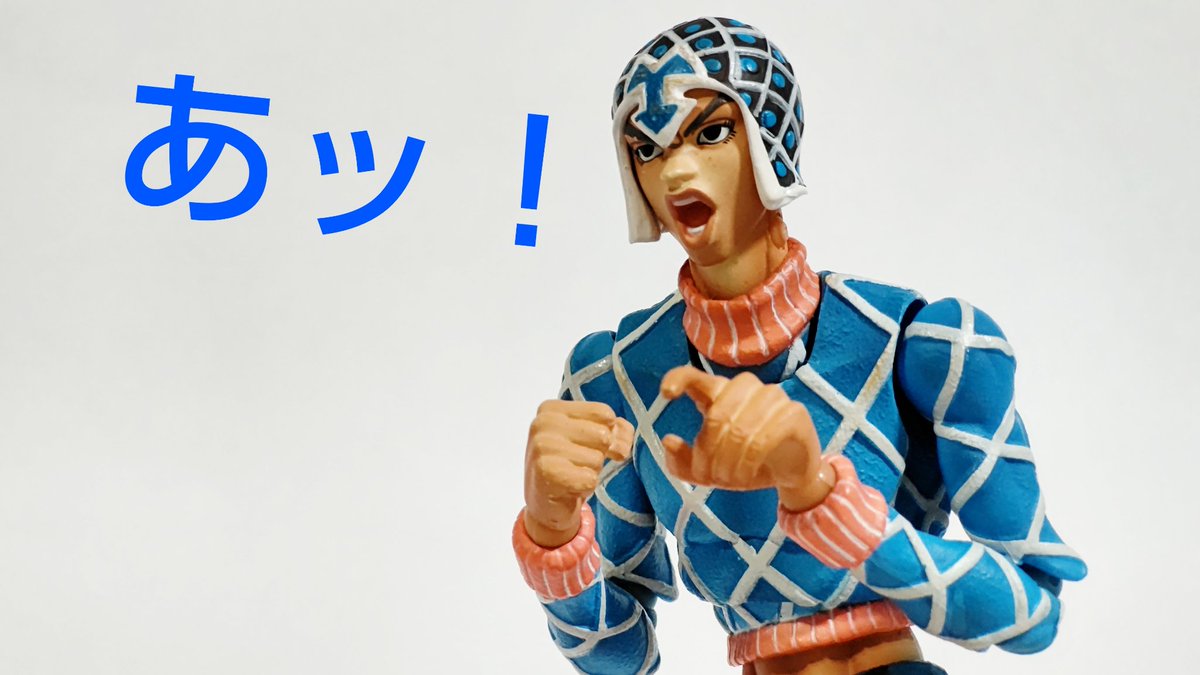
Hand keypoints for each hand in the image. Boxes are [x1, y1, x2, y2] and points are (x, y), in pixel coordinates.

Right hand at [524, 400, 634, 547]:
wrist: (546, 505)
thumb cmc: (570, 466)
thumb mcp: (592, 440)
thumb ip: (615, 430)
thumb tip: (624, 441)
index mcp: (552, 409)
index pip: (604, 413)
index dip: (610, 434)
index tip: (592, 446)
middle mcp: (543, 423)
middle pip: (603, 435)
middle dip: (599, 454)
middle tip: (578, 464)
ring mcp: (542, 447)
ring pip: (597, 458)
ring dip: (591, 472)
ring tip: (572, 475)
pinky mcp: (546, 472)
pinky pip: (590, 479)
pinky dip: (585, 488)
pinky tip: (568, 488)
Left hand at [659, 366, 832, 510]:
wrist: (790, 476)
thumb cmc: (747, 463)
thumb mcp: (709, 470)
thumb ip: (683, 462)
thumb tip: (668, 441)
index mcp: (719, 393)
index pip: (695, 376)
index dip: (679, 379)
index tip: (666, 393)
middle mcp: (744, 387)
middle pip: (716, 416)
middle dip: (708, 454)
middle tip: (710, 477)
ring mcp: (772, 396)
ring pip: (739, 429)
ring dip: (729, 462)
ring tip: (729, 479)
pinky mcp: (793, 412)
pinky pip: (764, 438)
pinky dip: (749, 462)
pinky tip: (746, 475)